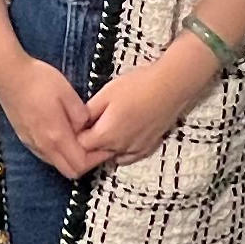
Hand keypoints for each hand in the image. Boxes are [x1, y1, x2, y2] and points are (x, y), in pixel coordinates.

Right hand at [0, 57, 107, 179]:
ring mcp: (33, 143)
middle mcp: (43, 145)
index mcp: (56, 135)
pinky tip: (63, 135)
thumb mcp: (67, 92)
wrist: (8, 74)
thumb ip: (81, 114)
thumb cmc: (37, 80)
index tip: (106, 147)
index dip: (97, 160)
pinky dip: (59, 153)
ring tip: (80, 139)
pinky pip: (46, 156)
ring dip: (71, 158)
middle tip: (96, 147)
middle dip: (86, 163)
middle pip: (70, 171)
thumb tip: (87, 127)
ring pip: (57, 164)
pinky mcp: (26, 138)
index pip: (81, 165)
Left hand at [79, 57, 196, 166]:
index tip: (74, 123)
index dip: (74, 135)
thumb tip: (75, 123)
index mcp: (106, 135)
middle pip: (94, 154)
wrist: (170, 87)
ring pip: (110, 156)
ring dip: (102, 146)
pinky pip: (127, 156)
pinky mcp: (147, 147)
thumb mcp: (106, 94)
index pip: (79, 146)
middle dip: (87, 143)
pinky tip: (119, 135)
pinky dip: (119, 150)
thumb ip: (88, 112)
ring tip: (104, 126)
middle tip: (87, 123)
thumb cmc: (137, 86)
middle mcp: (119, 148)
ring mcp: (135, 150)